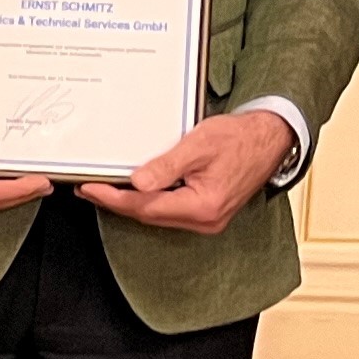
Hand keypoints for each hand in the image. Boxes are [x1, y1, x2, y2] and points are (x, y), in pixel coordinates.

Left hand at [81, 109, 292, 235]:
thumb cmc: (240, 138)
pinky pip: (170, 211)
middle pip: (149, 215)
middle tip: (88, 189)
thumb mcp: (198, 145)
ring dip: (131, 204)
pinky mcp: (208, 213)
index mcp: (203, 206)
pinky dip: (149, 201)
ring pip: (158, 215)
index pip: (146, 207)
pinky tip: (134, 191)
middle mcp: (205, 220)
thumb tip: (136, 184)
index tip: (90, 188)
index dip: (114, 198)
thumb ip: (166, 166)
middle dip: (116, 203)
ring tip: (103, 190)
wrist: (270, 139)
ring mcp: (208, 220)